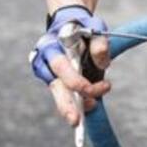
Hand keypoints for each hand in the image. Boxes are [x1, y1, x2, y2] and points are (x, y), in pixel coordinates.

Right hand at [30, 5, 112, 126]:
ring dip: (71, 107)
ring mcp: (47, 73)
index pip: (61, 67)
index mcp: (51, 45)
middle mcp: (44, 61)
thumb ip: (99, 42)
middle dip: (66, 104)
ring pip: (58, 94)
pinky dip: (74, 104)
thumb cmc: (82, 27)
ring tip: (81, 120)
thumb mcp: (94, 27)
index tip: (98, 87)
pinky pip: (63, 95)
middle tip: (75, 120)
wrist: (69, 25)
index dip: (77, 81)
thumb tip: (102, 63)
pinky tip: (85, 110)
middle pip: (55, 86)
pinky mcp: (54, 81)